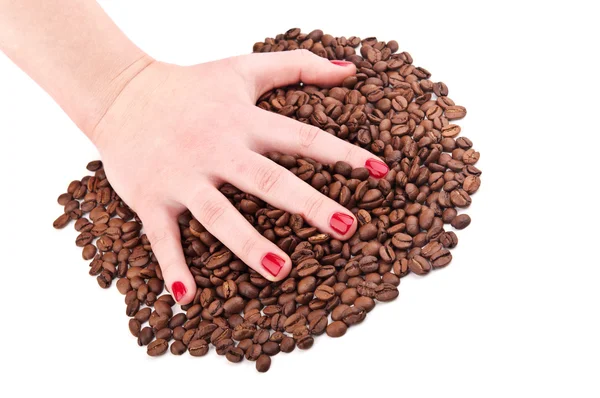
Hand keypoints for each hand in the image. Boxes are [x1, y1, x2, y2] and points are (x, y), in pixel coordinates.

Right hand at [90, 50, 388, 303]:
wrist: (121, 93)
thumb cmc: (188, 85)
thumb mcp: (243, 68)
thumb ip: (298, 66)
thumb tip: (351, 68)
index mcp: (243, 123)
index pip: (302, 139)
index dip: (342, 154)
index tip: (380, 172)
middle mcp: (217, 151)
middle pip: (268, 180)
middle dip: (308, 204)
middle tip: (346, 227)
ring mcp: (183, 178)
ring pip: (220, 215)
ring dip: (250, 244)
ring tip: (283, 271)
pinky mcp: (152, 199)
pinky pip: (163, 237)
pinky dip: (173, 267)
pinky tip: (187, 297)